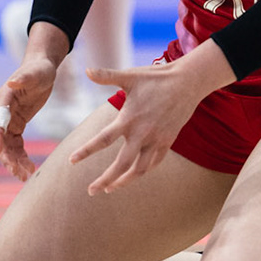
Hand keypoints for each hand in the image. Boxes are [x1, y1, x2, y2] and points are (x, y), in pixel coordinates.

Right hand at [0, 53, 58, 180]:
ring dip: (14, 162)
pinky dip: (22, 157)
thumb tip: (11, 83)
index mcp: (3, 99)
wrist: (42, 68)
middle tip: (18, 173)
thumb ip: (23, 78)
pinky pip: (17, 145)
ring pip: (8, 146)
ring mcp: (9, 120)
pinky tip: (30, 169)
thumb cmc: (38, 69)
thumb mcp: (35, 73)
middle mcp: (3, 111)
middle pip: (0, 139)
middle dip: (7, 157)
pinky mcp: (17, 124)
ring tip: (25, 177)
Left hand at [68, 43, 234, 195]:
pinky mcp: (168, 142)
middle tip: (91, 191)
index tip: (72, 161)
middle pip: (121, 165)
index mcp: (128, 119)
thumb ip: (107, 76)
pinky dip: (142, 171)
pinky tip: (133, 175)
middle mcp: (142, 134)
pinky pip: (154, 163)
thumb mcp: (130, 76)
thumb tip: (86, 70)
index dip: (86, 151)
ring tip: (110, 189)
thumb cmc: (156, 77)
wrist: (188, 82)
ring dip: (123, 182)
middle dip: (105, 180)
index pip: (102, 140)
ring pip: (139, 170)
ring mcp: (156, 140)